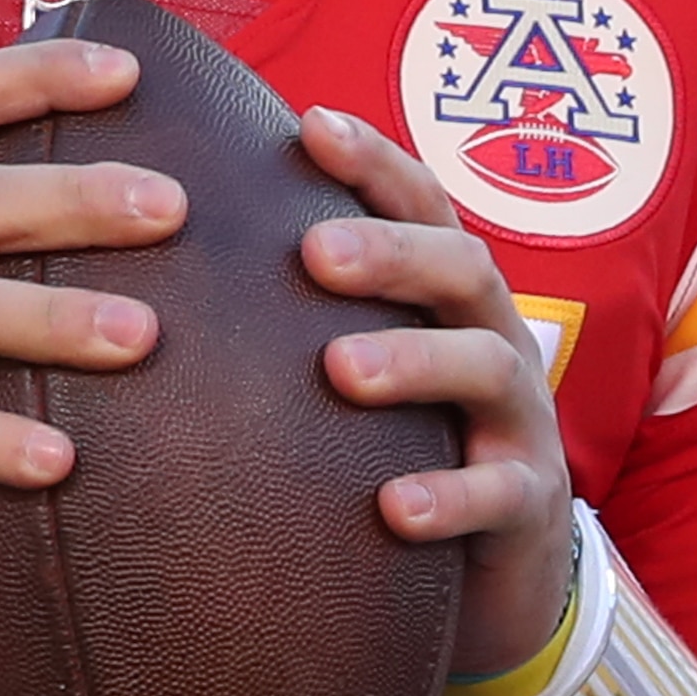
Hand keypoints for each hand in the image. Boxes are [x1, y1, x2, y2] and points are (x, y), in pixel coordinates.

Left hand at [295, 107, 576, 679]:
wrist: (495, 569)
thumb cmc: (406, 440)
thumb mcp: (365, 367)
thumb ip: (301, 310)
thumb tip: (167, 237)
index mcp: (448, 295)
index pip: (422, 206)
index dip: (375, 163)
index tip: (310, 126)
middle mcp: (491, 338)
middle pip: (462, 268)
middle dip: (393, 252)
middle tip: (315, 252)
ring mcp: (518, 419)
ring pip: (485, 367)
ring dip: (413, 360)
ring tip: (341, 370)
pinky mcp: (529, 503)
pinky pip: (499, 494)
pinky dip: (449, 496)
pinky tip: (392, 507)